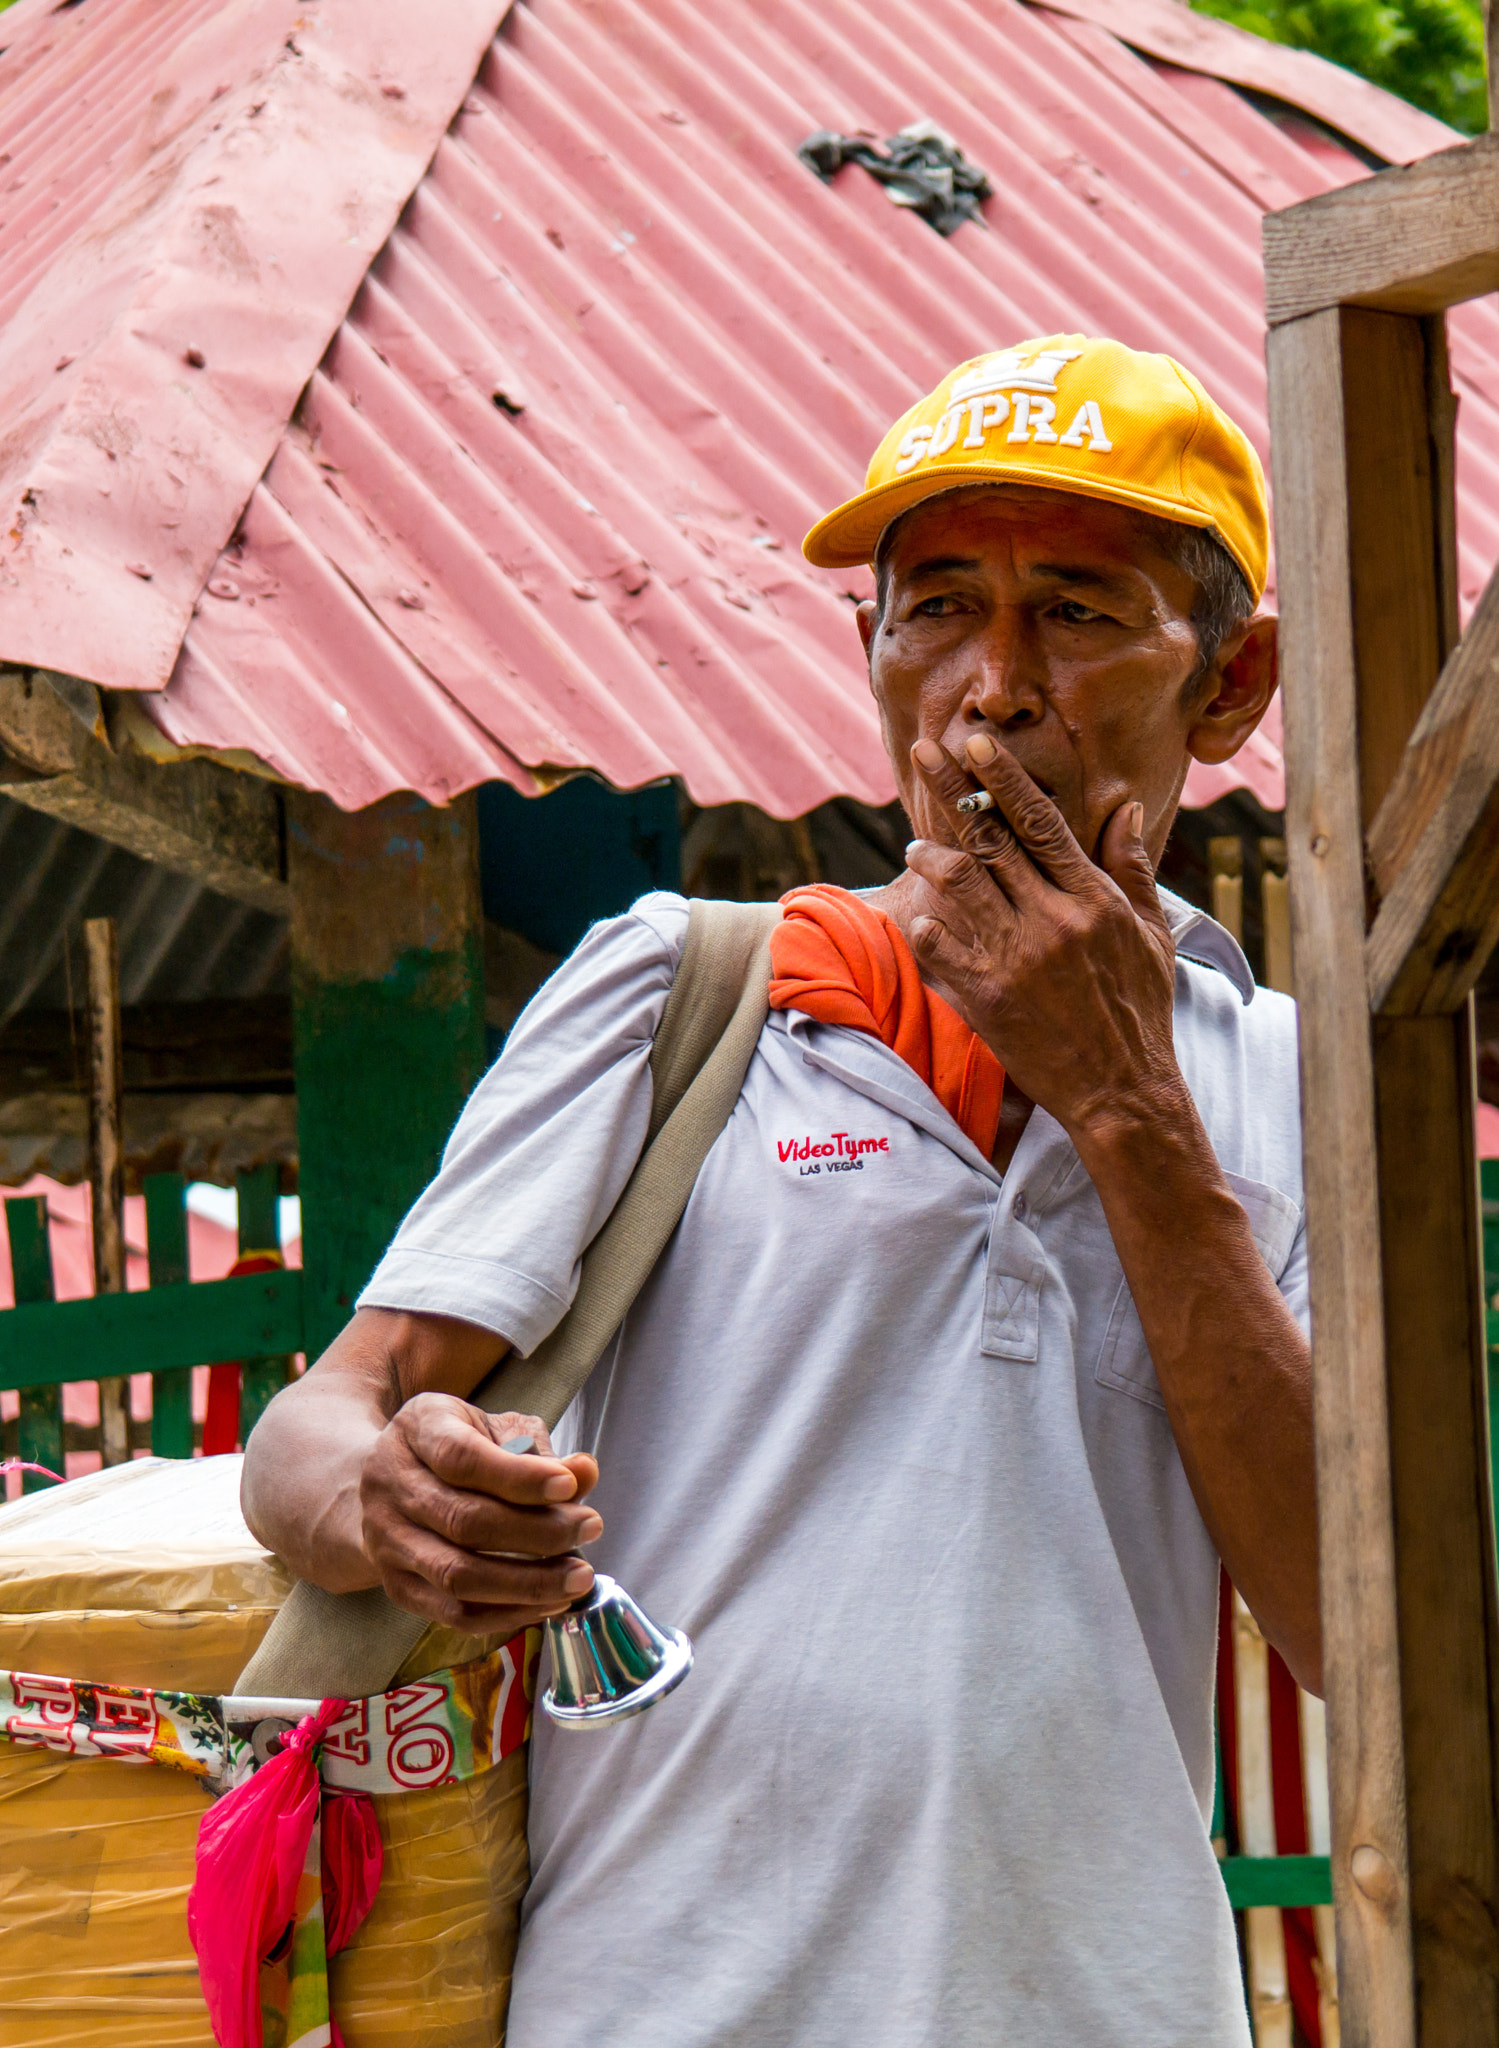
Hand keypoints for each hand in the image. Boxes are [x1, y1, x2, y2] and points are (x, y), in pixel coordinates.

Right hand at [358, 1394, 601, 1635]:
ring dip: (527, 1583)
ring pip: (457, 1575)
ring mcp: (387, 1540)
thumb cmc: (457, 1447)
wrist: (388, 1479)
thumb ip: (538, 1450)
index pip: (462, 1457)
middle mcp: (391, 1485)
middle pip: (464, 1521)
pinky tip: (548, 1602)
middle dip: (538, 1532)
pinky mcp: (395, 1585)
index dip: (518, 1476)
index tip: (569, 1486)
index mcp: (417, 1430)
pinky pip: (453, 1612)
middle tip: (591, 1529)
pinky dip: (506, 1614)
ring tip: (577, 1578)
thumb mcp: (494, 1428)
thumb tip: (584, 1473)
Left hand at [902, 733, 1184, 1147]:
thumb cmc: (1140, 1010)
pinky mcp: (987, 997)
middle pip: (990, 838)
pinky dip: (923, 924)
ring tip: (913, 848)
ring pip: (958, 883)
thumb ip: (1131, 869)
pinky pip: (940, 945)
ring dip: (928, 856)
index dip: (1003, 779)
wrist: (1123, 1090)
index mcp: (1092, 899)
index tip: (975, 744)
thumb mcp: (1152, 934)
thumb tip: (1126, 808)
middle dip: (952, 790)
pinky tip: (915, 914)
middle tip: (922, 754)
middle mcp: (1053, 920)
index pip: (1041, 822)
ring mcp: (1017, 957)